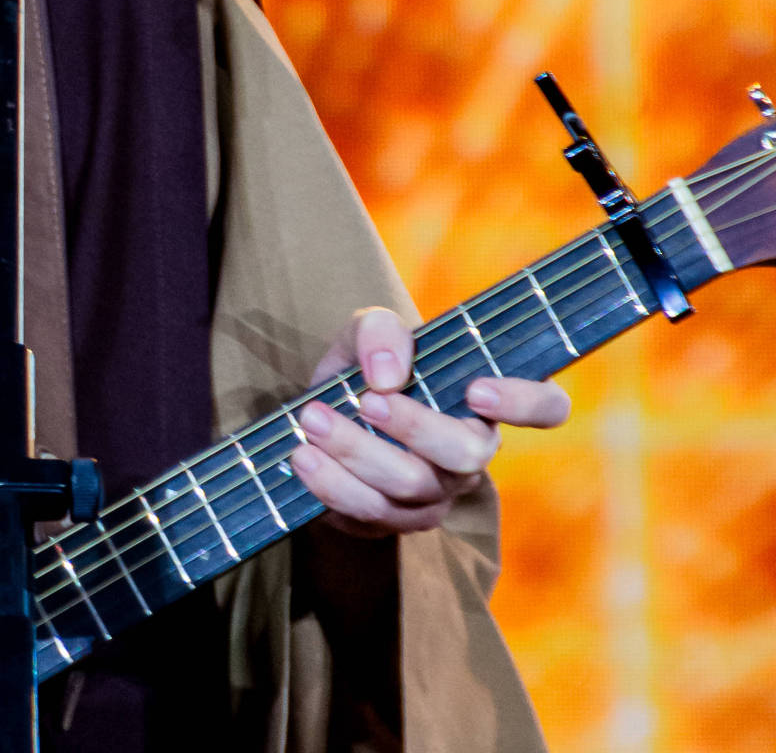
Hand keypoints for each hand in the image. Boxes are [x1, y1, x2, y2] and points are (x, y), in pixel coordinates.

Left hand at [289, 306, 571, 535]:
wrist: (320, 416)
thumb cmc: (364, 369)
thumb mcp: (366, 333)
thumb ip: (379, 330)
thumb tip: (388, 374)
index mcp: (484, 401)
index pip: (547, 406)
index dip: (525, 402)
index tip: (475, 389)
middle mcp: (471, 452)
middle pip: (467, 454)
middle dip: (416, 427)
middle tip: (366, 401)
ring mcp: (437, 492)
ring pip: (412, 484)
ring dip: (357, 451)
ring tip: (313, 420)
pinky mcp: (395, 519)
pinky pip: (370, 511)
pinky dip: (332, 482)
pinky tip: (302, 455)